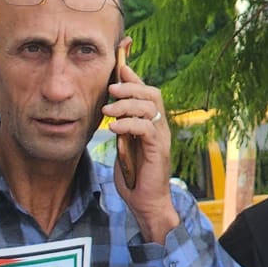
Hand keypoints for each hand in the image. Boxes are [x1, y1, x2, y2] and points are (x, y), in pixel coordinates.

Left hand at [106, 38, 177, 242]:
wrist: (145, 202)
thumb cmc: (133, 175)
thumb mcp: (122, 146)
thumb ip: (120, 128)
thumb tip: (109, 110)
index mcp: (150, 123)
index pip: (146, 92)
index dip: (134, 76)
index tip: (119, 64)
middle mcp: (159, 126)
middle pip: (151, 93)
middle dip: (130, 86)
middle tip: (110, 89)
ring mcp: (160, 137)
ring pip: (150, 106)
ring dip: (126, 105)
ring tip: (106, 112)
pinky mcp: (158, 150)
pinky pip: (146, 128)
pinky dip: (128, 124)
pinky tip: (113, 129)